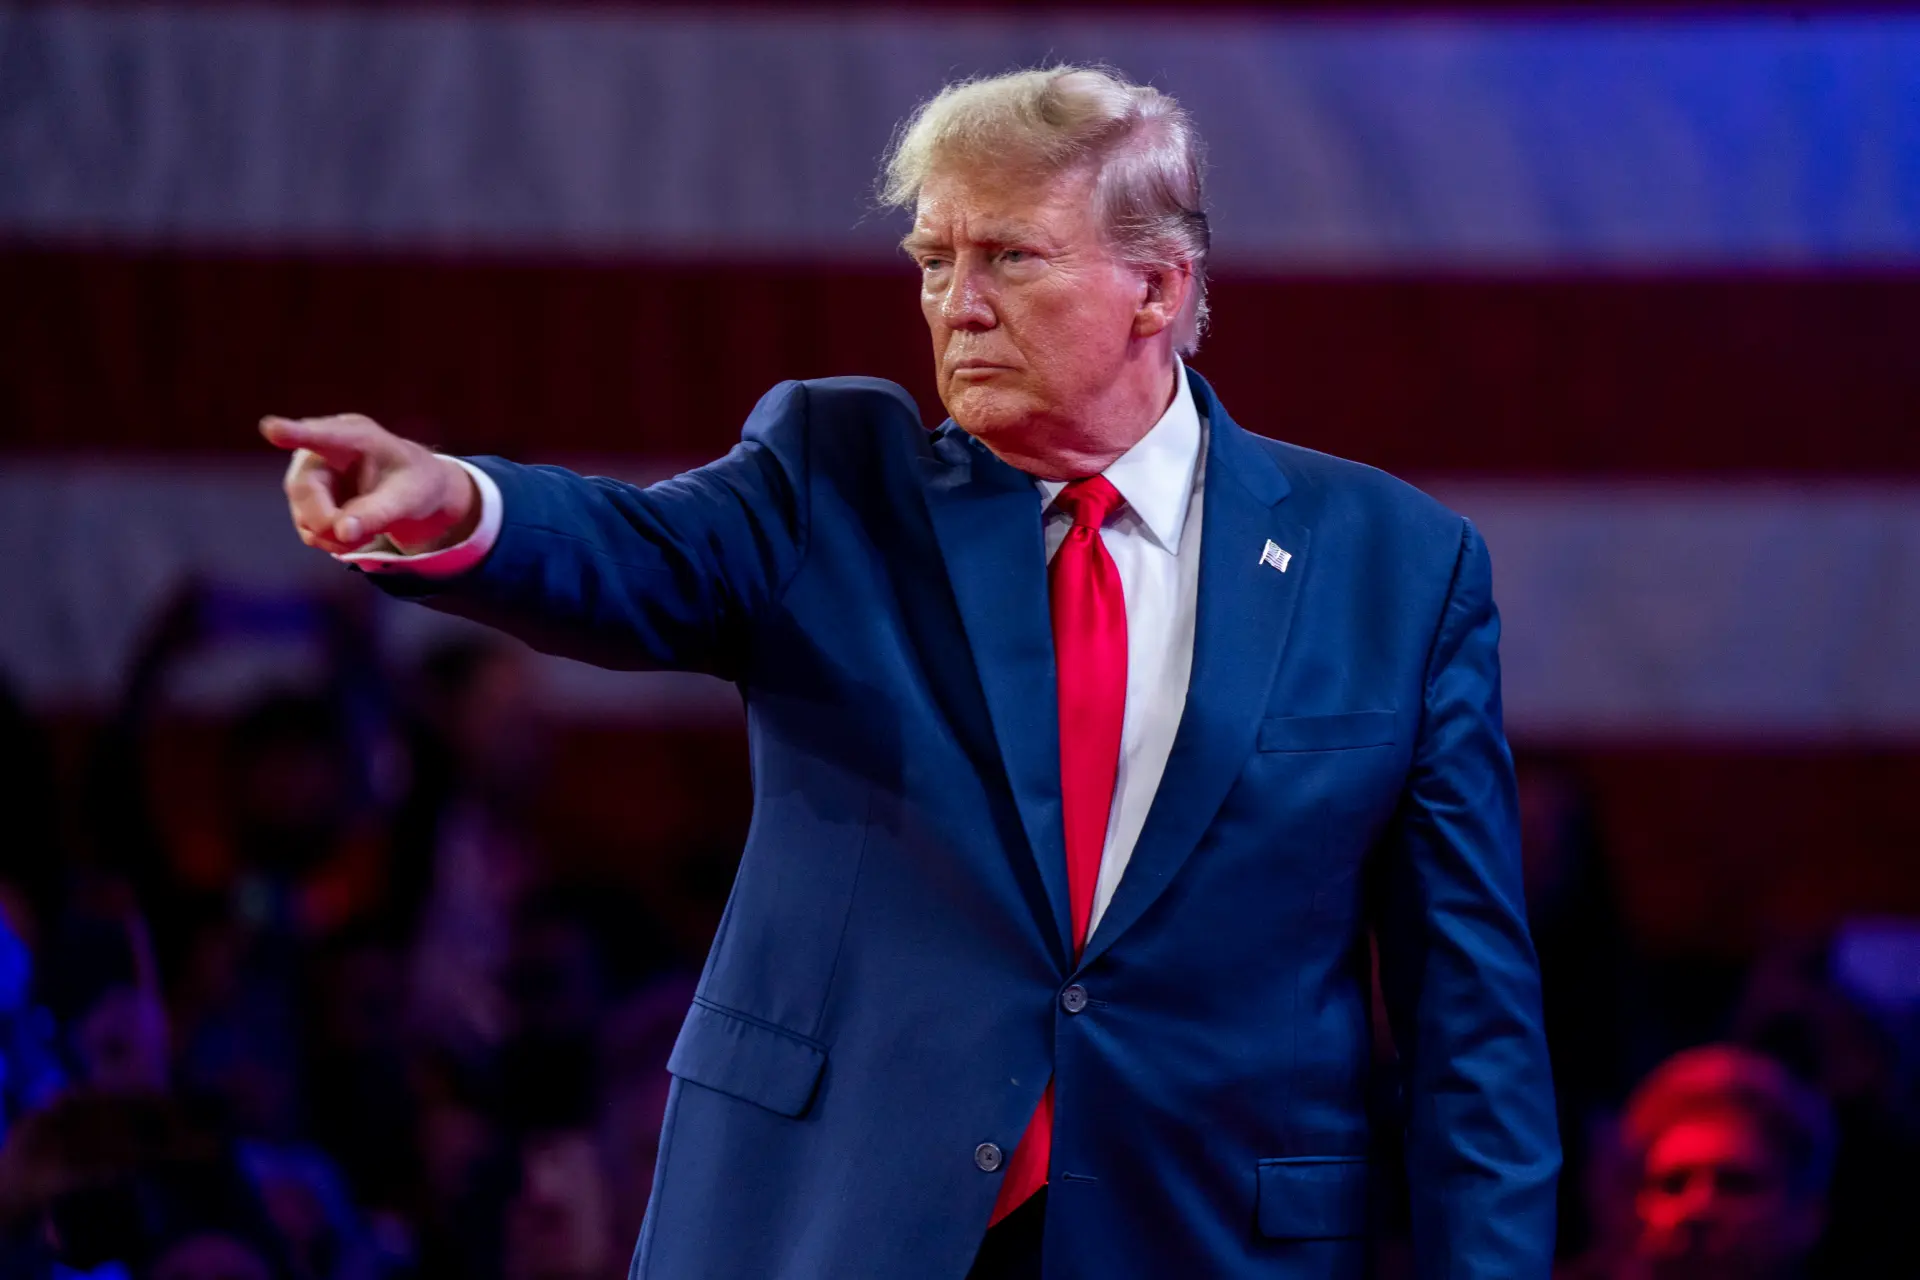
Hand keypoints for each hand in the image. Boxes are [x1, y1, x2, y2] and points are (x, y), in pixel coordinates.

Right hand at [260, 413, 479, 554]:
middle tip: (360, 538)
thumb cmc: (416, 483)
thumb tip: (341, 532)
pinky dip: (331, 541)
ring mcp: (310, 475)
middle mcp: (322, 450)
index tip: (271, 428)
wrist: (414, 490)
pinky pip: (308, 529)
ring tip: (367, 534)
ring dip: (333, 536)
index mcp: (355, 436)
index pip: (322, 436)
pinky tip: (355, 536)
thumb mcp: (409, 498)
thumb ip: (377, 512)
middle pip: (303, 489)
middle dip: (329, 521)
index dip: (295, 433)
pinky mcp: (307, 500)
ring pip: (303, 514)